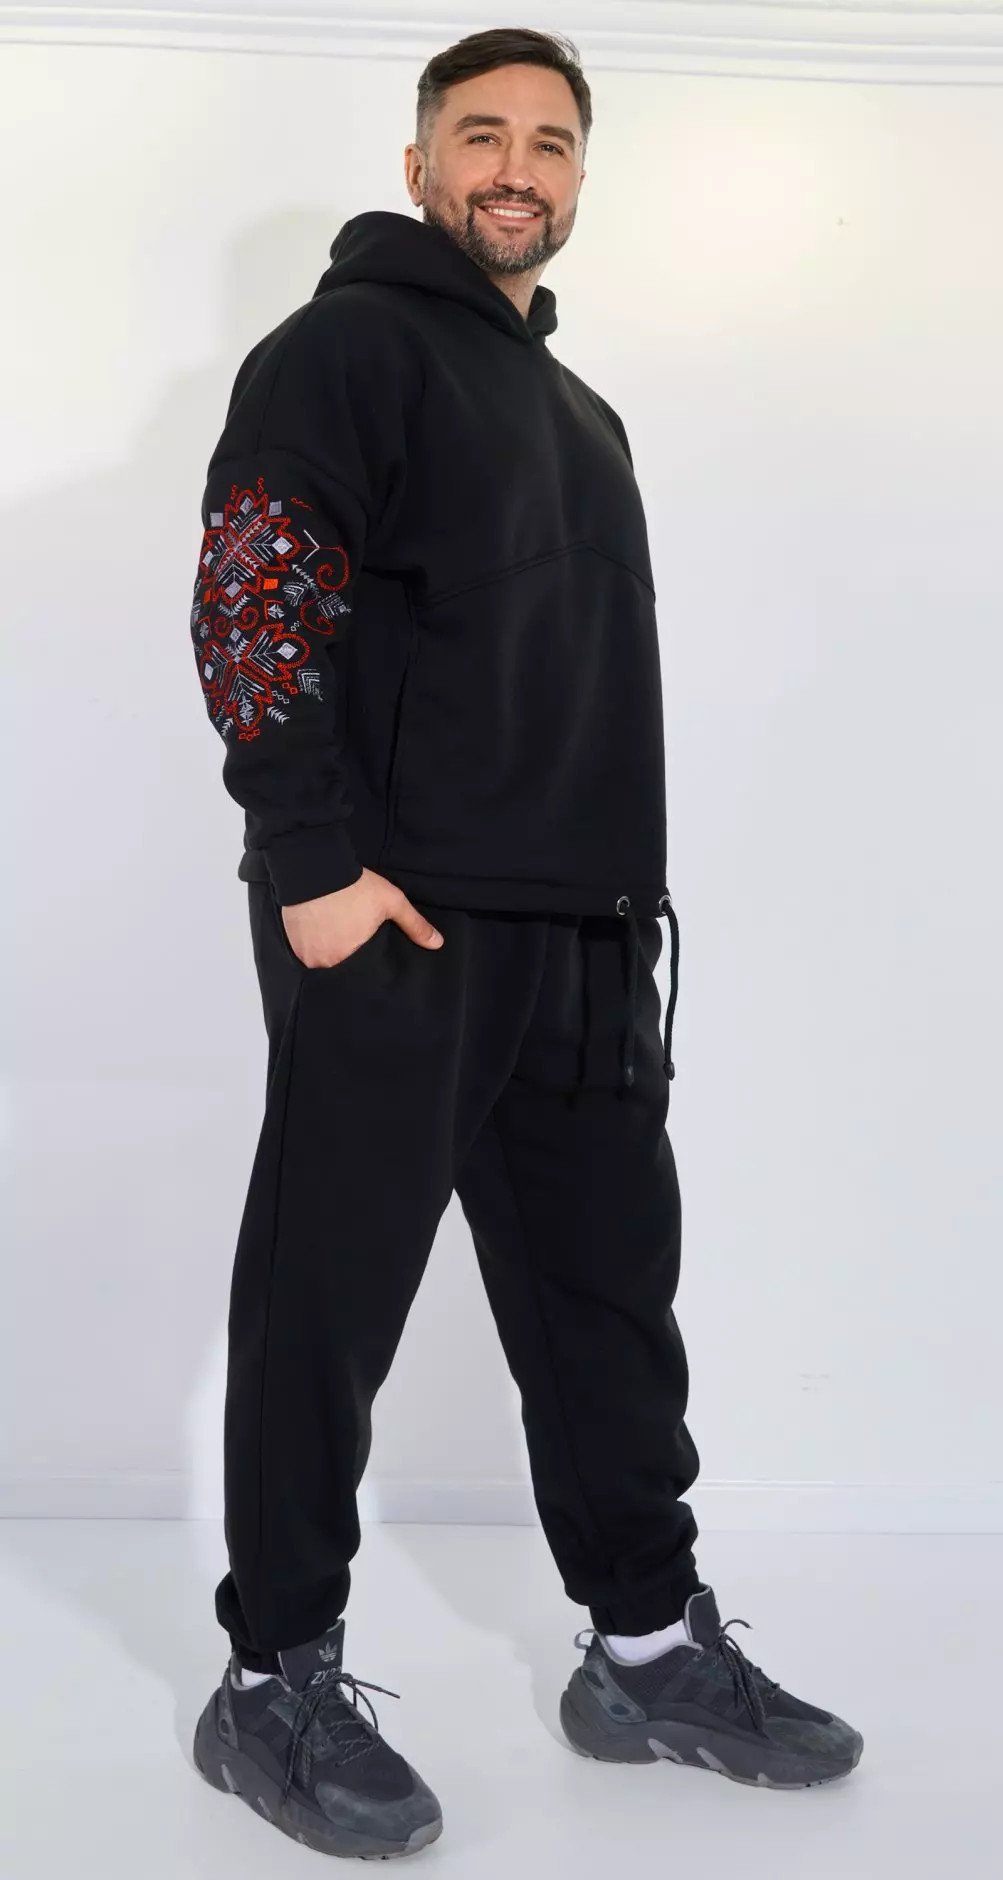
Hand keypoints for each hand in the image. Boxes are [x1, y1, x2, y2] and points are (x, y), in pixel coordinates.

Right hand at [278, 868, 443, 969]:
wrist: (315, 866)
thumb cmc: (354, 886)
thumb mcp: (391, 902)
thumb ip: (415, 925)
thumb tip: (437, 943)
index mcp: (351, 958)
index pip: (362, 974)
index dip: (366, 966)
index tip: (368, 955)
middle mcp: (326, 962)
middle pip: (341, 970)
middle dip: (348, 961)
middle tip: (352, 943)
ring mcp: (306, 954)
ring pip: (321, 963)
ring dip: (329, 954)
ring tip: (336, 937)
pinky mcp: (292, 943)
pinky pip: (304, 954)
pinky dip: (312, 947)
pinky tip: (319, 933)